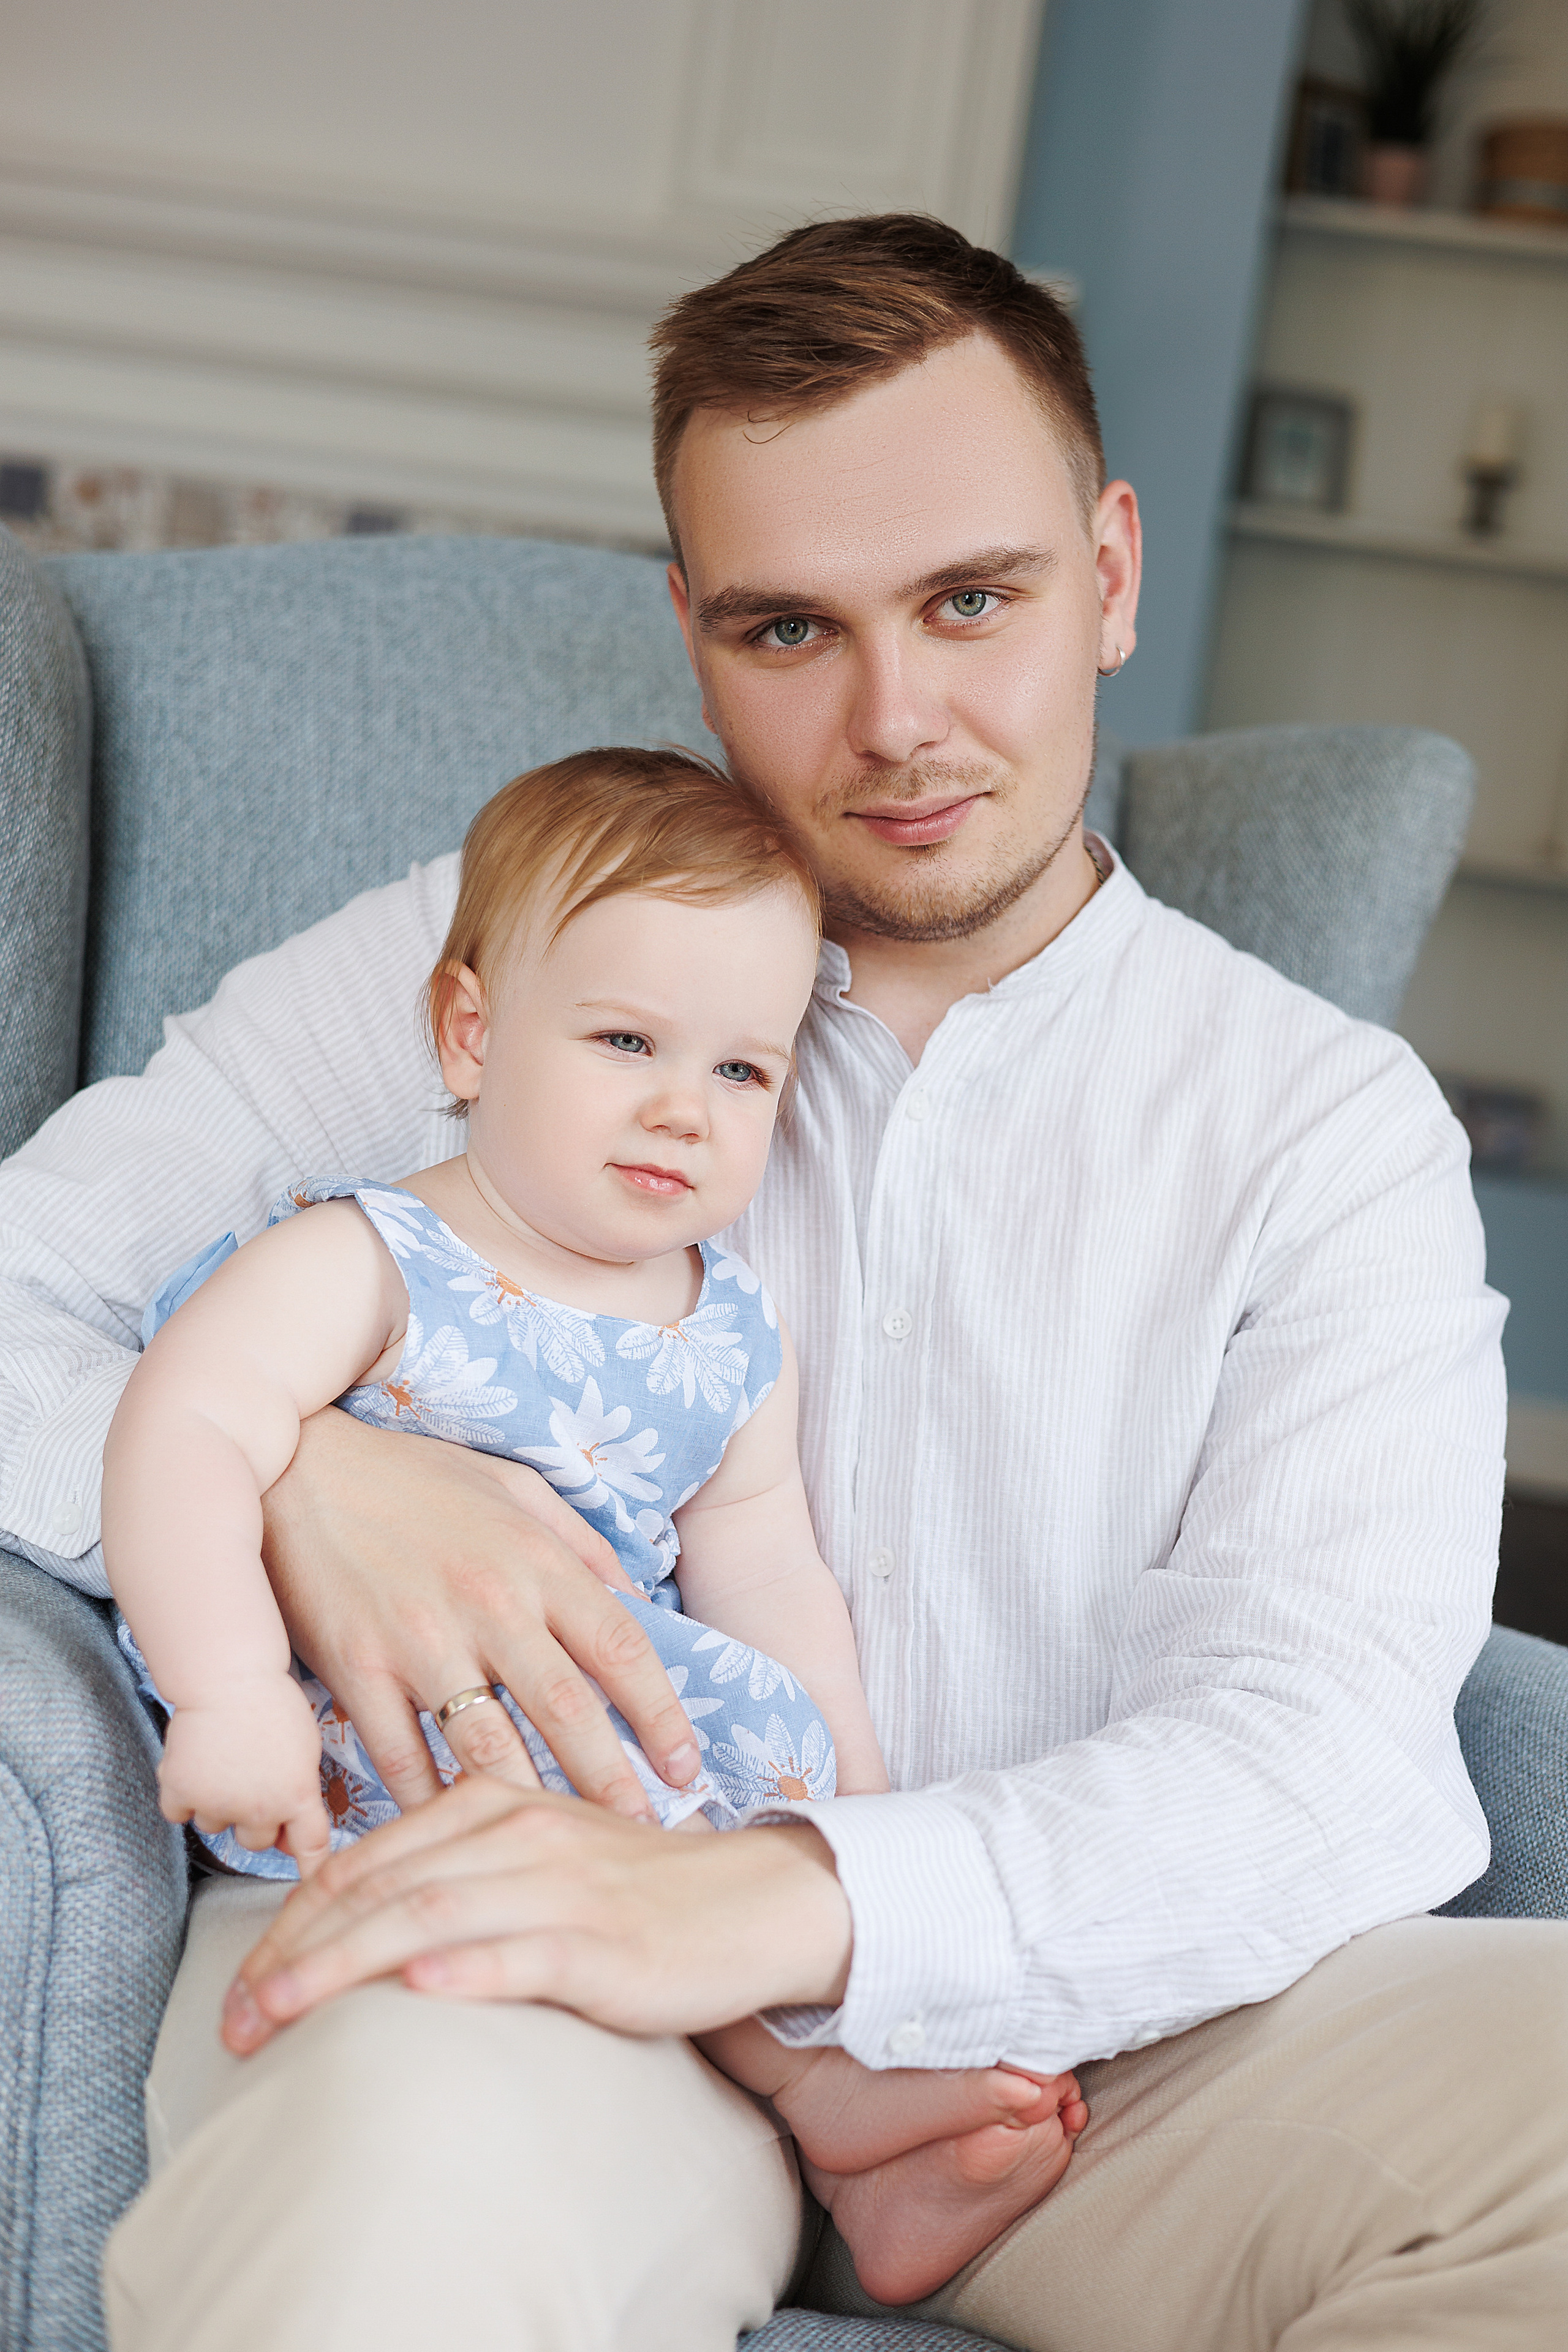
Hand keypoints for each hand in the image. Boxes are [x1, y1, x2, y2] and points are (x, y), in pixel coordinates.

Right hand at [158, 1671, 331, 1877]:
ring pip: (216, 1826)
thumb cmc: (274, 1703)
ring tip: (225, 1758)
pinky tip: (195, 1762)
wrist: (228, 1674)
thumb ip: (300, 1792)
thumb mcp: (306, 1748)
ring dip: (218, 1803)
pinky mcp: (179, 1791)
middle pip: (257, 1842)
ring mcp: (217, 1803)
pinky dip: (183, 1793)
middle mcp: (259, 1809)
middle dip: (256, 1819)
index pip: (312, 1850)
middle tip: (252, 1777)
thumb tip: (289, 1835)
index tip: (311, 1900)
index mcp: (298, 1795)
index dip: (311, 1875)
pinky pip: (180, 1813)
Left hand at [220, 1774, 852, 2053]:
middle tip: (235, 2018)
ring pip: (430, 1916)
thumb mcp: (534, 1856)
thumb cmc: (630, 1891)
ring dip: (344, 1969)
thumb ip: (451, 1864)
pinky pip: (522, 1953)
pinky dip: (465, 1971)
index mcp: (491, 1802)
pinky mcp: (601, 1942)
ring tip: (282, 2013)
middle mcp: (516, 1831)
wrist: (750, 1903)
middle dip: (294, 1955)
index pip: (364, 1861)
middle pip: (380, 1889)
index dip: (290, 1923)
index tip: (240, 1983)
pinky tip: (419, 1992)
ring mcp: (559, 1885)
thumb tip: (352, 1908)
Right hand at [261, 1408, 705, 1821]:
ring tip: (570, 1846)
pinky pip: (403, 1758)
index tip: (686, 1766)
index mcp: (535, 1561)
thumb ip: (582, 1547)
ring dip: (535, 1804)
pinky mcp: (357, 1671)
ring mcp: (419, 1642)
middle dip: (615, 1783)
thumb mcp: (516, 1489)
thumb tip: (641, 1603)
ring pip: (490, 1747)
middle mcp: (488, 1605)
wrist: (300, 1467)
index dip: (662, 1715)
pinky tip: (462, 1834)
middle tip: (646, 1833)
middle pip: (568, 1712)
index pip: (622, 1648)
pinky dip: (432, 1802)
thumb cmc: (417, 1479)